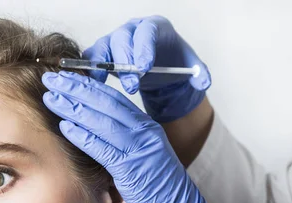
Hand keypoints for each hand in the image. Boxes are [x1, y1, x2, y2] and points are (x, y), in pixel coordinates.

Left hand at [42, 70, 256, 202]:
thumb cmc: (162, 196)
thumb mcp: (144, 163)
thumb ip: (124, 147)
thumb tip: (95, 138)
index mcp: (148, 129)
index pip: (114, 100)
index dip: (89, 87)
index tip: (67, 79)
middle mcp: (145, 134)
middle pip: (106, 103)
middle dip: (77, 89)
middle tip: (52, 78)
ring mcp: (140, 150)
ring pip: (103, 121)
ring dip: (74, 107)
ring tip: (51, 97)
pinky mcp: (133, 170)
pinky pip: (104, 148)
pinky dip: (83, 136)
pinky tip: (65, 126)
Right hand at [83, 15, 210, 122]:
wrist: (159, 64)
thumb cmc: (172, 60)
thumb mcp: (190, 66)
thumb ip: (200, 73)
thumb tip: (203, 82)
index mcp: (155, 27)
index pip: (146, 32)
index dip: (143, 48)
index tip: (144, 67)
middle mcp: (132, 29)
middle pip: (122, 39)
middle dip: (125, 63)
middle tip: (133, 86)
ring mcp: (115, 40)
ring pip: (103, 46)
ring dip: (102, 66)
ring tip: (103, 84)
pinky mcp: (103, 53)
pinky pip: (92, 57)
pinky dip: (89, 68)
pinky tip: (90, 83)